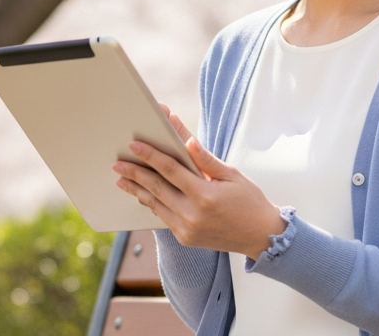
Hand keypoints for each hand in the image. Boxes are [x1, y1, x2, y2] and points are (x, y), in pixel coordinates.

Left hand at [114, 105, 286, 258]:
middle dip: (135, 173)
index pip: (171, 170)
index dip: (150, 155)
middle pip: (156, 187)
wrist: (261, 237)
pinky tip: (142, 194)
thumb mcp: (232, 175)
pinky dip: (151, 203)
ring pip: (155, 204)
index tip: (134, 145)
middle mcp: (193, 214)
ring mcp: (187, 229)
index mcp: (205, 195)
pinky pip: (162, 217)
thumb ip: (206, 159)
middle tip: (117, 163)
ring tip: (121, 179)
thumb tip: (187, 141)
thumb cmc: (249, 201)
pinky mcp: (185, 238)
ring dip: (137, 190)